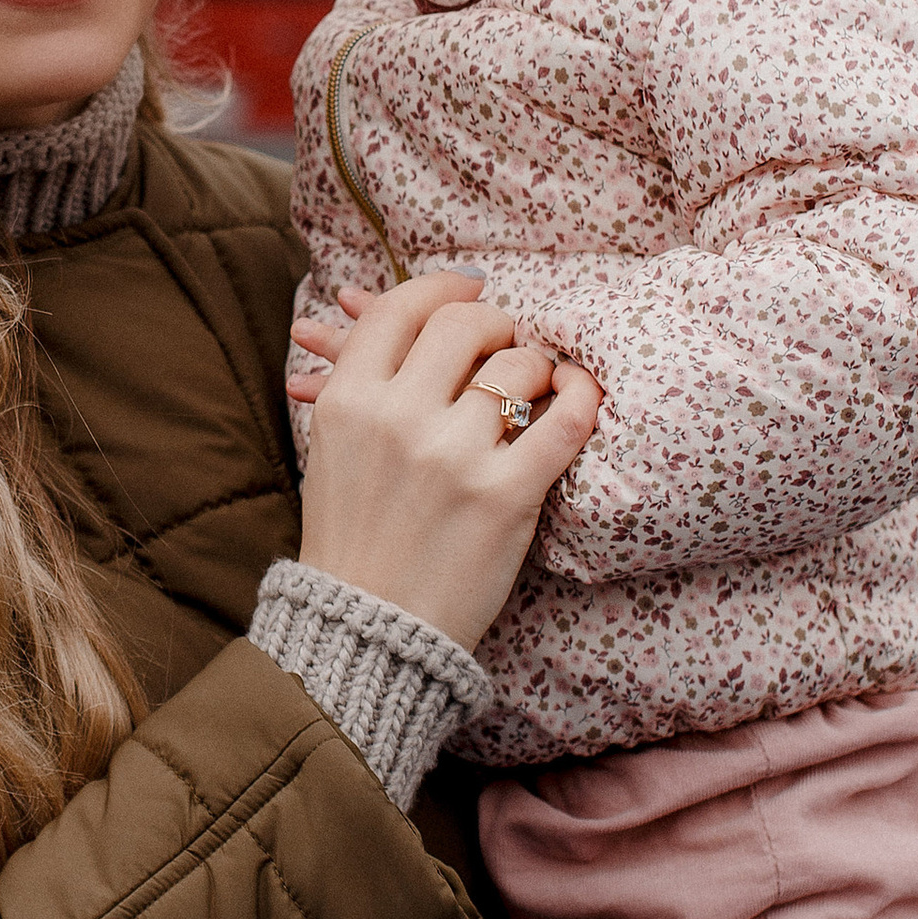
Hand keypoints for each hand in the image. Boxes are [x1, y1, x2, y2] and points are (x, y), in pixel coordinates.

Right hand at [295, 270, 597, 650]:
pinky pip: (563, 424)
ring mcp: (452, 456)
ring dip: (538, 368)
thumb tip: (404, 313)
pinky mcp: (504, 497)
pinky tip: (583, 396)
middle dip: (496, 323)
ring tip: (538, 387)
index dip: (443, 288)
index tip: (469, 292)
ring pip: (518, 367)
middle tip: (506, 341)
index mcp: (349, 401)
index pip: (403, 308)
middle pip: (465, 324)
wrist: (368, 629)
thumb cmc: (354, 538)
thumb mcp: (334, 448)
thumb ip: (365, 383)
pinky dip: (582, 401)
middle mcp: (397, 418)